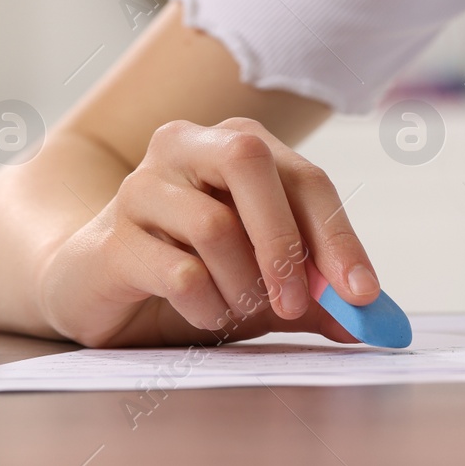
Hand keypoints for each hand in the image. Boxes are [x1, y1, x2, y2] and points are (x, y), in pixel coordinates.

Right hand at [37, 117, 379, 346]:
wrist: (95, 285)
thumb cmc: (192, 268)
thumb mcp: (266, 281)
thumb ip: (316, 294)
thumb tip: (369, 322)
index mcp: (236, 143)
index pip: (305, 177)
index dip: (338, 236)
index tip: (362, 294)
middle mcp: (187, 146)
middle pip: (251, 164)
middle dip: (286, 242)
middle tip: (298, 304)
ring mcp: (142, 186)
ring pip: (215, 226)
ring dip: (242, 285)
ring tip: (240, 310)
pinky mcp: (111, 237)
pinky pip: (178, 272)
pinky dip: (206, 305)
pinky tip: (206, 313)